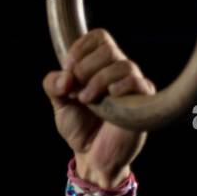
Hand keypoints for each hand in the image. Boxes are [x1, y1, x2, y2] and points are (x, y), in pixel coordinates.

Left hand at [43, 29, 154, 188]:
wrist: (92, 157)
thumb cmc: (80, 129)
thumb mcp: (59, 104)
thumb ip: (53, 85)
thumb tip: (65, 76)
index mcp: (100, 67)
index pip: (98, 38)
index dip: (80, 48)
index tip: (68, 69)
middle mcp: (118, 72)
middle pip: (108, 48)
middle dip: (85, 67)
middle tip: (76, 90)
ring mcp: (132, 86)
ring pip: (122, 64)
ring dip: (98, 80)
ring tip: (86, 100)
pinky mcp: (143, 102)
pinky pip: (138, 82)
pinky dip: (121, 86)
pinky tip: (109, 98)